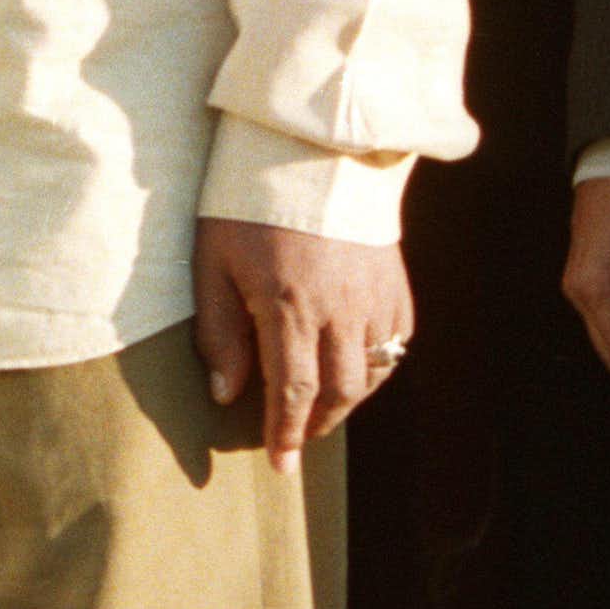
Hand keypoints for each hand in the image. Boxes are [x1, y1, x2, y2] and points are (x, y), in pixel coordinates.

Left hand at [194, 217, 412, 464]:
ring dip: (346, 399)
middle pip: (339, 392)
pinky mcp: (395, 281)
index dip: (285, 433)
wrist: (308, 145)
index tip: (278, 463)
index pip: (292, 391)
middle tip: (296, 438)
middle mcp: (340, 307)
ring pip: (371, 373)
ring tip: (320, 405)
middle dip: (316, 423)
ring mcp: (374, 295)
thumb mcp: (213, 257)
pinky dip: (377, 364)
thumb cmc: (247, 199)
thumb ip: (219, 329)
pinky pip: (395, 342)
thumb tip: (227, 393)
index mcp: (288, 304)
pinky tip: (352, 364)